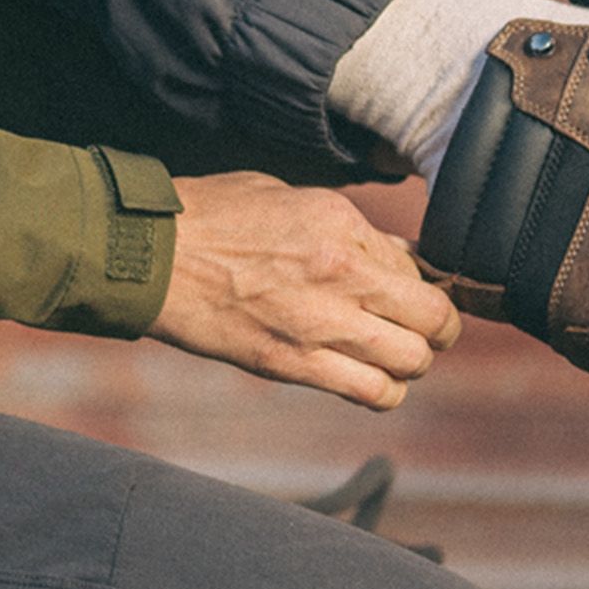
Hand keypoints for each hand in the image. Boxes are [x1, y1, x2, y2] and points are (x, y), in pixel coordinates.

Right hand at [142, 170, 462, 409]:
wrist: (151, 256)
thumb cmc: (210, 217)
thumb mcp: (286, 196)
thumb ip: (345, 227)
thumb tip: (392, 252)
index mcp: (341, 223)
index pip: (419, 265)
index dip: (419, 281)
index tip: (408, 291)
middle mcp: (343, 273)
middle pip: (434, 317)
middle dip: (436, 327)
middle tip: (421, 329)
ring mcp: (321, 323)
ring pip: (413, 361)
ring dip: (410, 362)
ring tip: (390, 356)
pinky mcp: (294, 365)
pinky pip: (373, 393)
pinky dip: (383, 392)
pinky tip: (367, 379)